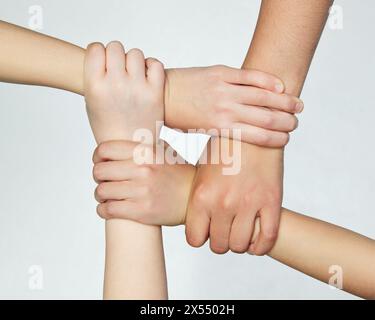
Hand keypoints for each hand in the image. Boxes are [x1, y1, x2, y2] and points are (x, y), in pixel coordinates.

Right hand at [84, 41, 164, 142]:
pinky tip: (146, 78)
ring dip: (134, 61)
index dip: (99, 54)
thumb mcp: (92, 103)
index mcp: (94, 87)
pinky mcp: (155, 92)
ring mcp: (137, 87)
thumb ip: (96, 78)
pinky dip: (151, 67)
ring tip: (133, 76)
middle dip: (116, 56)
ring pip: (135, 53)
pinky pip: (155, 64)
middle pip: (115, 47)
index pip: (94, 49)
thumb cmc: (109, 127)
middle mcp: (115, 84)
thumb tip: (104, 55)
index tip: (102, 63)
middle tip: (119, 70)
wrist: (130, 149)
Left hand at [92, 140, 195, 225]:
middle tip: (105, 181)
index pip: (105, 149)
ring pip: (101, 192)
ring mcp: (142, 191)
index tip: (100, 162)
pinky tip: (107, 208)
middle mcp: (143, 169)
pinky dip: (103, 210)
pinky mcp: (141, 211)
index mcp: (146, 151)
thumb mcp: (163, 152)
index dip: (97, 156)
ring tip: (106, 196)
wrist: (195, 198)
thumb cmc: (178, 174)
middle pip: (99, 171)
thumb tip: (118, 140)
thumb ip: (142, 146)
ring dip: (100, 195)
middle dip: (99, 177)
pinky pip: (108, 210)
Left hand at [164, 66, 301, 146]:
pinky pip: (250, 76)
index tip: (287, 139)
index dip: (276, 139)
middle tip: (296, 123)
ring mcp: (224, 89)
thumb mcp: (200, 134)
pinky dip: (268, 80)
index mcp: (221, 128)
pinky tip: (280, 86)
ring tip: (297, 105)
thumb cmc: (179, 118)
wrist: (161, 95)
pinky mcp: (221, 73)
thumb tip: (242, 143)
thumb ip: (222, 136)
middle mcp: (226, 109)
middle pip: (266, 116)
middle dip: (285, 121)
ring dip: (284, 101)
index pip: (258, 136)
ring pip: (263, 95)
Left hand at [186, 138, 282, 254]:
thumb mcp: (199, 170)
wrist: (252, 129)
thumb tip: (186, 212)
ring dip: (239, 243)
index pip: (195, 239)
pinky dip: (261, 246)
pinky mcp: (271, 200)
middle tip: (224, 231)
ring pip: (241, 246)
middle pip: (219, 245)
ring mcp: (248, 203)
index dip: (200, 237)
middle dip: (220, 241)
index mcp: (202, 195)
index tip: (205, 231)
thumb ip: (194, 197)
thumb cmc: (223, 150)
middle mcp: (223, 203)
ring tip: (239, 232)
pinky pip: (267, 237)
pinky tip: (256, 241)